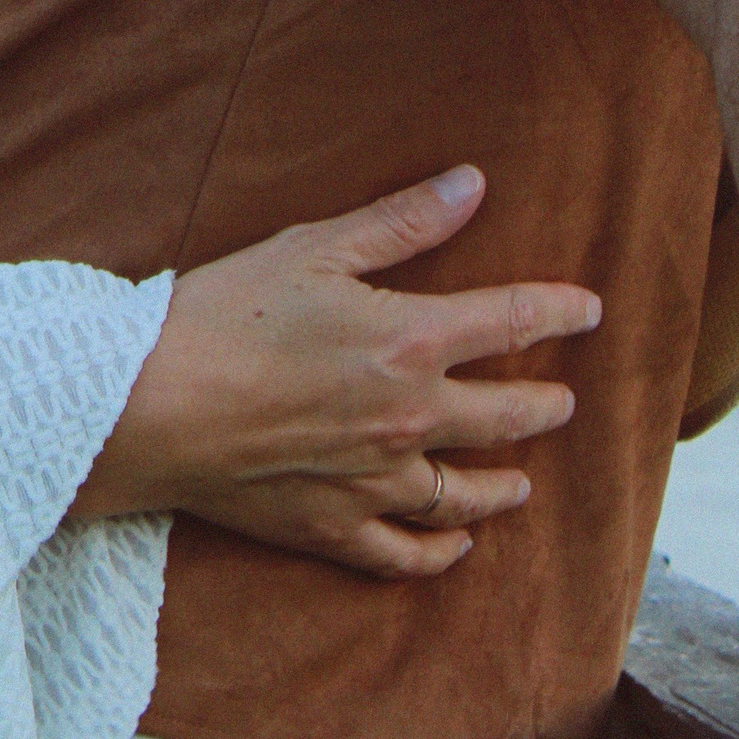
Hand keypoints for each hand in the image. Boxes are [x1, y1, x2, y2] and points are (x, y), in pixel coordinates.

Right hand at [71, 166, 600, 577]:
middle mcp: (411, 419)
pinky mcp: (333, 527)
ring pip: (466, 494)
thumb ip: (399, 221)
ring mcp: (376, 482)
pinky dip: (440, 553)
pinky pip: (406, 552)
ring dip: (503, 486)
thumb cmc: (222, 314)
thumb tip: (472, 185)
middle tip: (562, 401)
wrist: (150, 404)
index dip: (556, 312)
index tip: (588, 310)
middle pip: (505, 416)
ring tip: (522, 483)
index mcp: (410, 341)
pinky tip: (456, 545)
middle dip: (542, 405)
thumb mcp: (310, 248)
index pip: (509, 323)